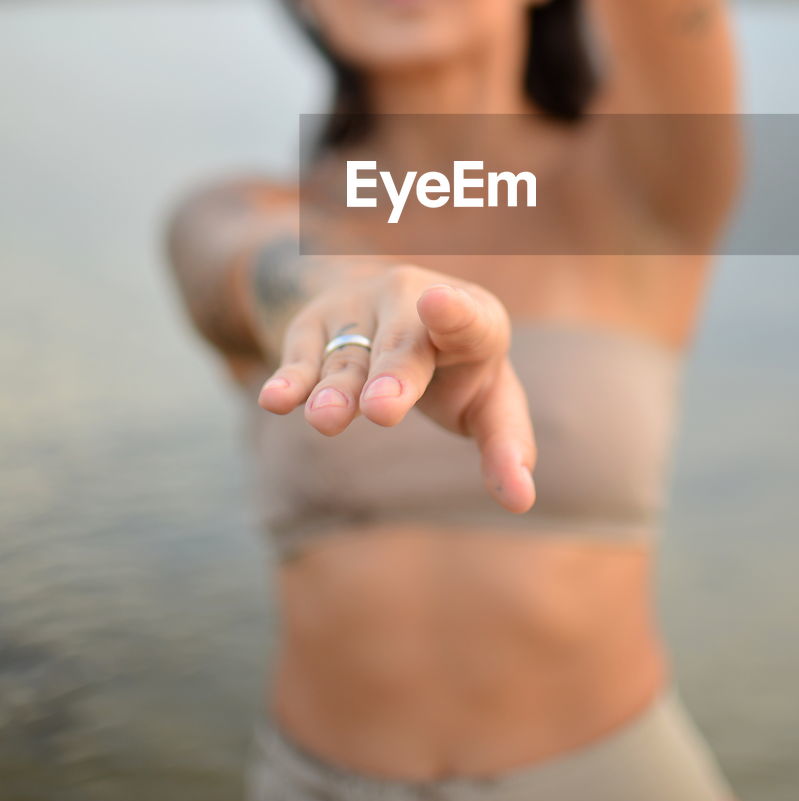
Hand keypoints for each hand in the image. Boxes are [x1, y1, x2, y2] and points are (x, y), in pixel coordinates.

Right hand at [257, 264, 536, 513]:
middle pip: (403, 347)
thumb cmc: (455, 370)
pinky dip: (291, 379)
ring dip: (337, 391)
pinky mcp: (314, 323)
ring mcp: (360, 308)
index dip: (457, 313)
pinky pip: (303, 356)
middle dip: (393, 377)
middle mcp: (413, 300)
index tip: (440, 302)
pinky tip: (275, 400)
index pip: (470, 319)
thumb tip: (521, 500)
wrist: (387, 307)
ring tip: (327, 422)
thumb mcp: (489, 400)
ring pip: (350, 358)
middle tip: (384, 411)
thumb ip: (507, 446)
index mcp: (473, 319)